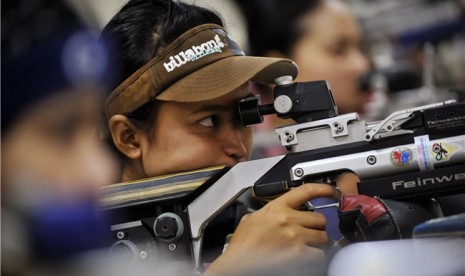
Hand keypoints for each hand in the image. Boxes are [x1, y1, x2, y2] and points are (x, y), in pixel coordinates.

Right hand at [205, 183, 337, 274]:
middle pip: (320, 218)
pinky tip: (304, 259)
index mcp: (276, 208)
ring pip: (323, 237)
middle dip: (317, 227)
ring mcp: (295, 236)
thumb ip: (264, 213)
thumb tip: (267, 214)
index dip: (323, 188)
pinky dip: (315, 258)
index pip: (306, 191)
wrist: (239, 263)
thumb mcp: (250, 220)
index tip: (331, 191)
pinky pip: (319, 255)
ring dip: (317, 243)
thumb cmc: (242, 246)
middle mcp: (288, 219)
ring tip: (306, 247)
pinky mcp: (299, 253)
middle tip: (310, 233)